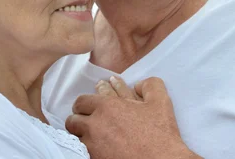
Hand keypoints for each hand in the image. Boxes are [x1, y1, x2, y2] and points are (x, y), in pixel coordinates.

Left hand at [66, 76, 201, 158]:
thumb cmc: (160, 134)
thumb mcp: (161, 102)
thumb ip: (150, 85)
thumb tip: (139, 84)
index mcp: (108, 107)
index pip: (83, 101)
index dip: (86, 103)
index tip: (89, 105)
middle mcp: (95, 125)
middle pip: (73, 119)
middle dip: (78, 118)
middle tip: (84, 120)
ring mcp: (92, 145)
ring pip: (74, 137)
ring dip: (79, 134)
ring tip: (83, 134)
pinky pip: (81, 151)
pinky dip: (84, 148)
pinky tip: (89, 147)